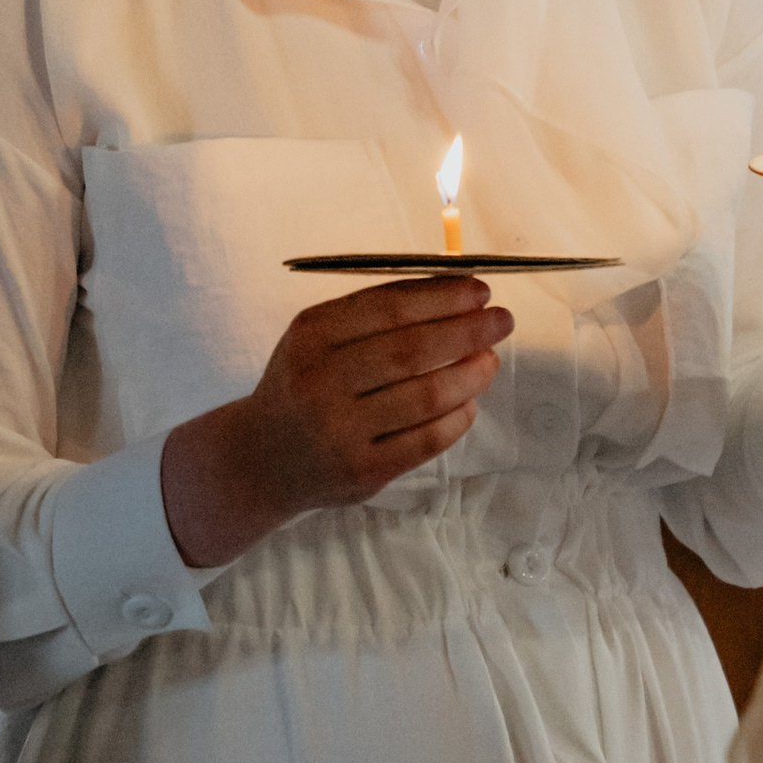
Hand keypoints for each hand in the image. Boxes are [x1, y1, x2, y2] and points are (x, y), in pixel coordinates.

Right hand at [158, 278, 511, 569]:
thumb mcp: (317, 338)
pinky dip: (457, 417)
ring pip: (426, 397)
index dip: (443, 297)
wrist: (260, 459)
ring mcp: (339, 432)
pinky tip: (469, 402)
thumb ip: (375, 312)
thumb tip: (457, 290)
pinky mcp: (361, 473)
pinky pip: (426, 441)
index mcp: (310, 336)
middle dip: (467, 331)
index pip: (389, 308)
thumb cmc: (304, 383)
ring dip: (471, 374)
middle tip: (502, 321)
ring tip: (490, 360)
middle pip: (411, 351)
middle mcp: (320, 383)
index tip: (480, 290)